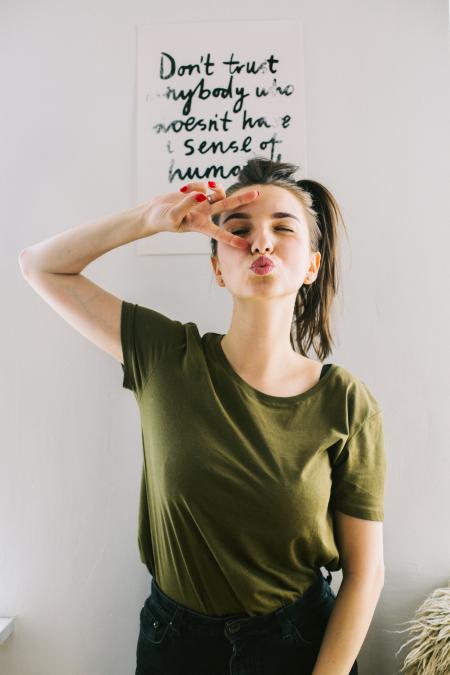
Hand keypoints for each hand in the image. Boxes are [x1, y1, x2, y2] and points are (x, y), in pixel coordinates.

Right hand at [138, 181, 259, 248]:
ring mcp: (202, 204)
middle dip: (241, 199)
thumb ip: (187, 205)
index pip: (219, 234)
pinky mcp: (198, 194)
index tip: (244, 246)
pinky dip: (195, 184)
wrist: (154, 213)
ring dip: (211, 187)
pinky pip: (202, 185)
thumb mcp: (173, 216)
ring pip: (216, 192)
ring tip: (201, 189)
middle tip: (257, 193)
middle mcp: (205, 215)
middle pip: (227, 205)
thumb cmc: (162, 219)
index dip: (231, 239)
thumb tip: (202, 195)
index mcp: (200, 226)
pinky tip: (184, 189)